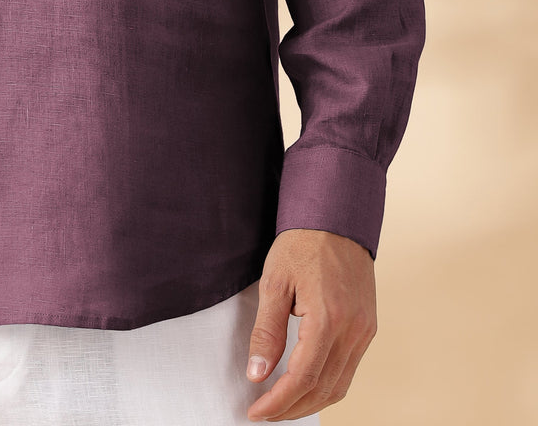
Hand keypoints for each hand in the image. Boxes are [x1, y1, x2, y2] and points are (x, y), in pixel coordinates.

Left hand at [245, 228, 376, 420]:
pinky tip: (306, 387)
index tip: (255, 412)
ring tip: (281, 406)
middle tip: (264, 414)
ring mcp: (365, 330)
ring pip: (340, 386)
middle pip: (323, 389)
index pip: (302, 378)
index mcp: (329, 318)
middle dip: (292, 408)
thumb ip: (266, 332)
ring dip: (310, 403)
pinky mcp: (368, 328)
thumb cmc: (302, 245)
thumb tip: (257, 374)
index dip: (277, 401)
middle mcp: (353, 330)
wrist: (336, 218)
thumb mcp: (274, 283)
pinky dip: (327, 386)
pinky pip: (349, 370)